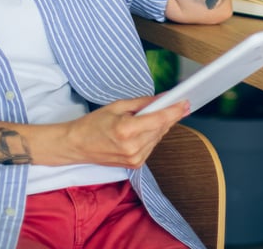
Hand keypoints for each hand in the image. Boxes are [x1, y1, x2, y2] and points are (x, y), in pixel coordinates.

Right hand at [56, 95, 189, 167]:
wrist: (77, 145)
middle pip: (161, 128)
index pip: (159, 119)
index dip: (175, 110)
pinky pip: (152, 146)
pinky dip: (152, 136)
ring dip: (160, 126)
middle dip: (169, 116)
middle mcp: (133, 147)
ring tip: (154, 116)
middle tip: (178, 104)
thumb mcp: (118, 106)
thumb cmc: (94, 123)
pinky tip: (145, 129)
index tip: (185, 102)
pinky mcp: (135, 164)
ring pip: (158, 137)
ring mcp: (135, 158)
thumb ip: (144, 102)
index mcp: (127, 130)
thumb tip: (164, 98)